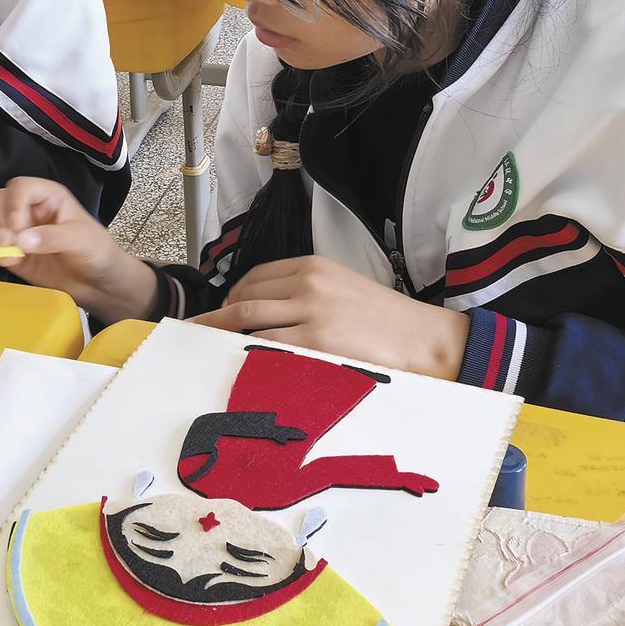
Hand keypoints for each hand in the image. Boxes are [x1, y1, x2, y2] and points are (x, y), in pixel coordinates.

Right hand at [0, 177, 157, 321]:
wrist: (97, 282)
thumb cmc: (96, 251)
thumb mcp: (81, 239)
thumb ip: (52, 237)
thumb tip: (20, 239)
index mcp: (48, 196)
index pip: (21, 187)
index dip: (13, 203)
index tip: (16, 225)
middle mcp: (29, 209)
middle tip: (6, 241)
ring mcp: (18, 231)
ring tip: (9, 255)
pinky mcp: (11, 251)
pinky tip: (4, 260)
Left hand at [196, 256, 469, 379]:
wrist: (421, 339)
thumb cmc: (385, 319)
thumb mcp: (342, 286)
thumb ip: (306, 290)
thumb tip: (268, 307)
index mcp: (314, 266)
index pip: (258, 275)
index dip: (234, 292)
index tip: (223, 307)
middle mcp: (308, 284)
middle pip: (246, 297)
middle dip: (218, 314)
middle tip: (203, 328)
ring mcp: (310, 312)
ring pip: (249, 319)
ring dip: (224, 333)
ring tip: (209, 345)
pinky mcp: (315, 341)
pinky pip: (268, 345)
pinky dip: (247, 351)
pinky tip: (238, 359)